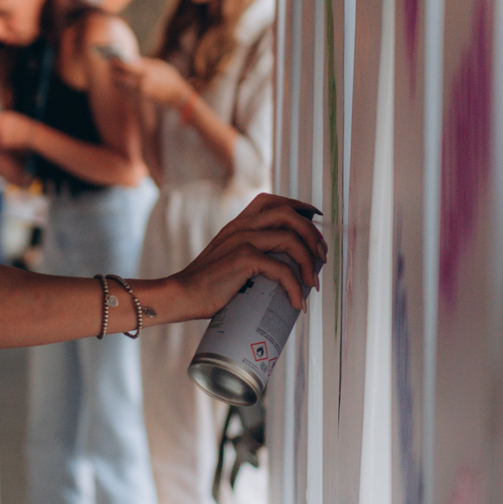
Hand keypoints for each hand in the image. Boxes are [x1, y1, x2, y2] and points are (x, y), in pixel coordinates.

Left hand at [112, 57, 189, 106]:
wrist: (178, 95)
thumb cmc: (170, 77)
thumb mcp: (159, 65)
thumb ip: (144, 62)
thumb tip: (129, 59)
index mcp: (146, 71)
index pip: (125, 65)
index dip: (116, 61)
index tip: (112, 57)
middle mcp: (141, 82)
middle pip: (119, 76)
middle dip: (113, 70)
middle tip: (110, 66)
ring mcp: (139, 91)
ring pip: (120, 85)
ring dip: (115, 79)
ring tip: (112, 73)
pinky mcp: (140, 98)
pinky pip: (125, 91)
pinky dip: (120, 86)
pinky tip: (118, 82)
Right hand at [169, 194, 325, 319]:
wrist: (181, 296)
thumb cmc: (205, 287)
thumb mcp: (228, 261)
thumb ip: (249, 256)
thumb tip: (282, 270)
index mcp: (236, 225)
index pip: (271, 201)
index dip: (298, 206)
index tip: (315, 219)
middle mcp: (240, 227)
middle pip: (288, 214)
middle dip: (312, 234)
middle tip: (321, 256)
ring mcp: (242, 240)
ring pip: (290, 238)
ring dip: (309, 261)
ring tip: (314, 282)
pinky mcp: (243, 258)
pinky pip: (282, 269)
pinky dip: (295, 287)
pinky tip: (296, 302)